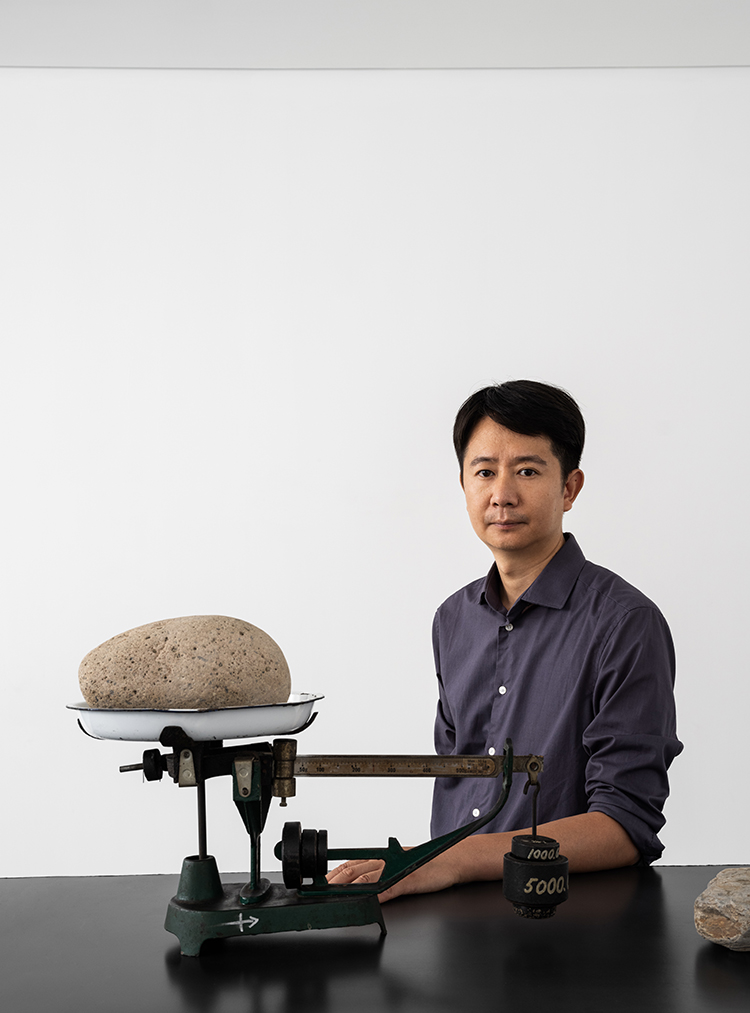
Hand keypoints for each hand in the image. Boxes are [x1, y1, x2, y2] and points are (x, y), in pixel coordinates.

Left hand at [326, 849, 462, 902]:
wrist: (450, 860)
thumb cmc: (425, 865)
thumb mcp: (397, 867)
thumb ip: (380, 875)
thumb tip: (359, 884)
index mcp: (380, 858)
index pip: (351, 863)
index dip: (334, 872)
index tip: (319, 882)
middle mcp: (385, 861)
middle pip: (353, 869)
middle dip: (334, 881)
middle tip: (320, 892)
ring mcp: (395, 870)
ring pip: (367, 878)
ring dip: (349, 888)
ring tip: (335, 896)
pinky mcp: (408, 881)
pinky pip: (389, 888)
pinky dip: (376, 895)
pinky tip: (367, 901)